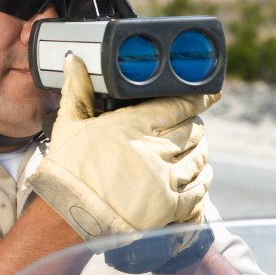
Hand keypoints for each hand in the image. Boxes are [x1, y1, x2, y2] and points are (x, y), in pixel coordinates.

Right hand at [26, 53, 217, 249]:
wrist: (67, 214)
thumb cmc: (65, 170)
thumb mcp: (68, 125)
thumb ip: (76, 91)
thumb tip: (73, 59)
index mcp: (132, 125)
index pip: (176, 105)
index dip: (197, 99)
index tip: (209, 96)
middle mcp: (153, 149)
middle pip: (191, 130)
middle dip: (194, 125)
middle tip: (193, 124)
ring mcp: (165, 178)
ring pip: (198, 157)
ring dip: (200, 151)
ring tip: (198, 148)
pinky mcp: (170, 205)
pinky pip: (199, 188)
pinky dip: (203, 179)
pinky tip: (201, 176)